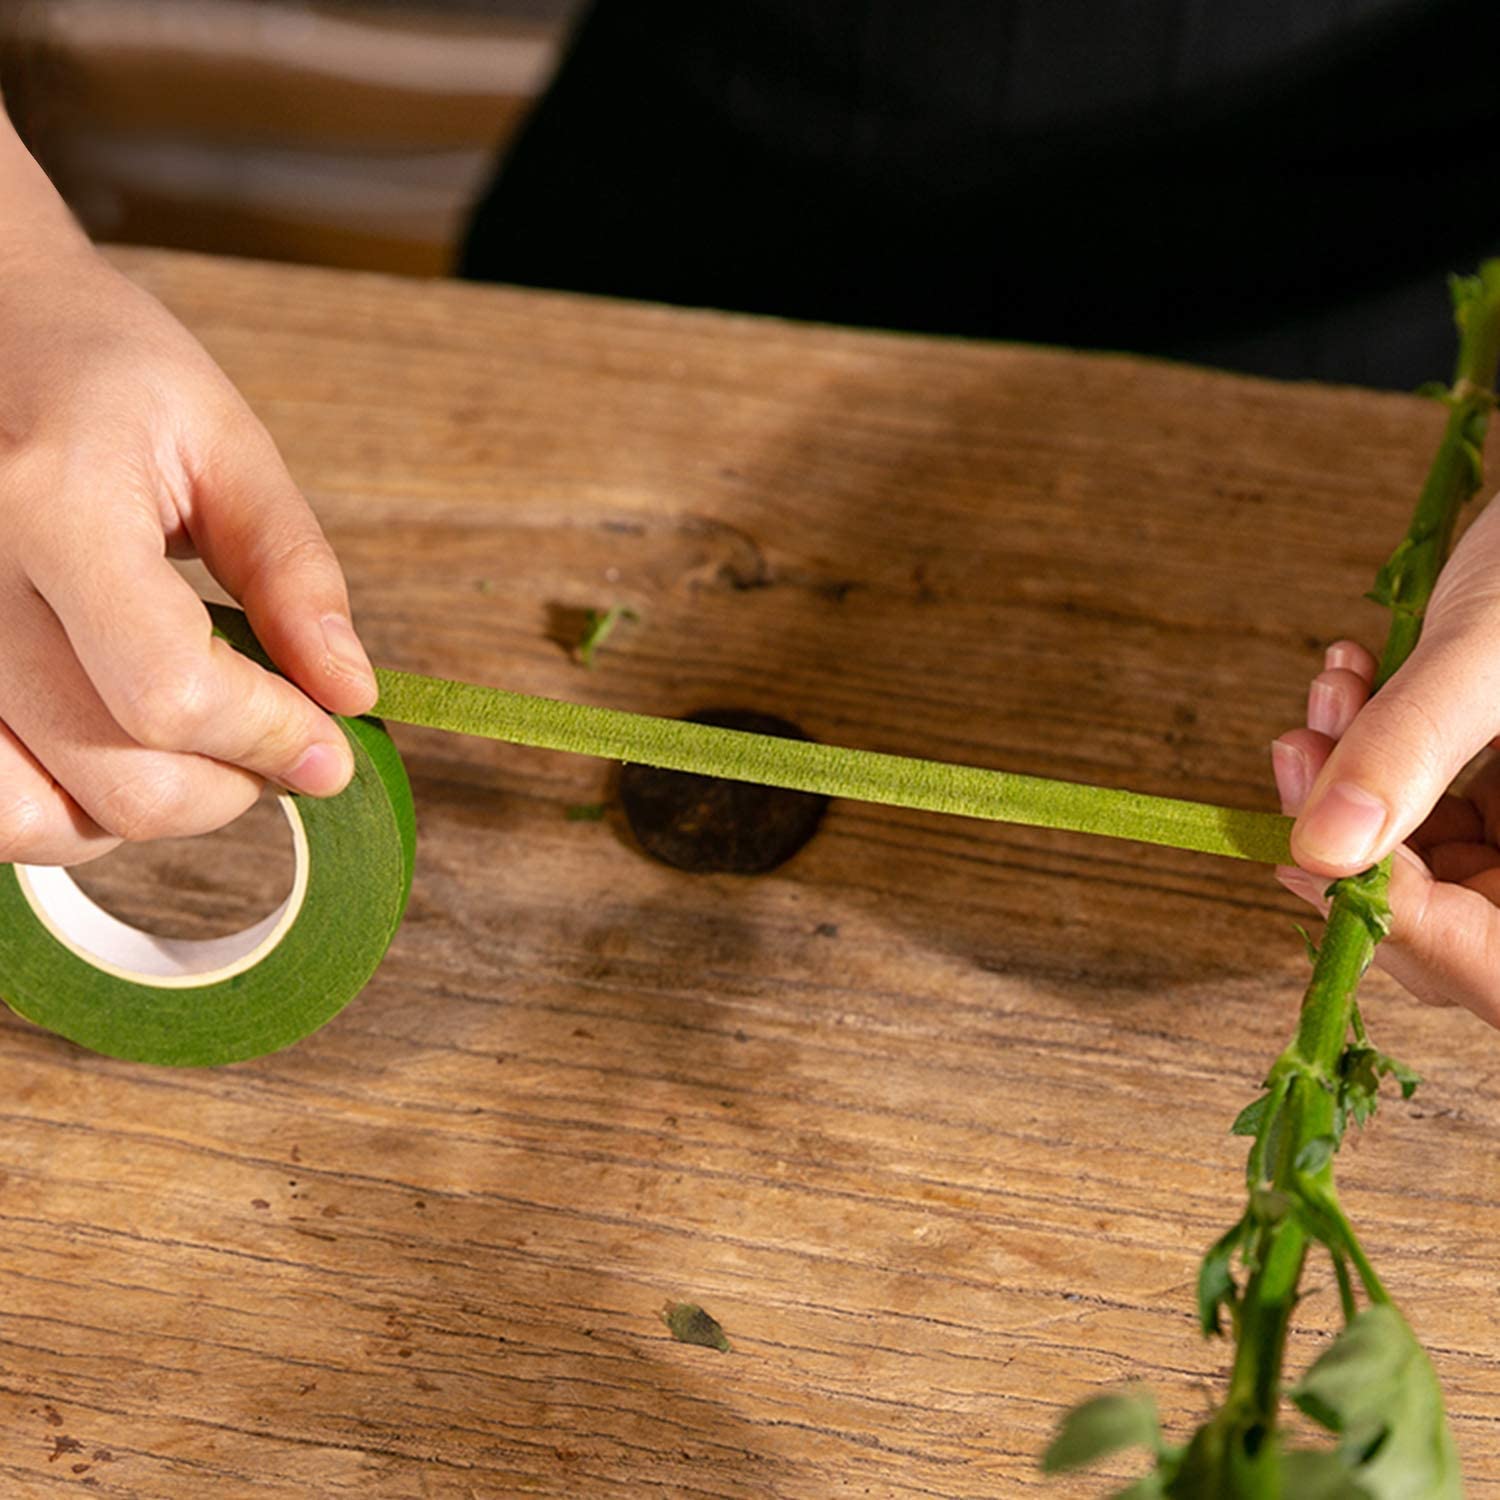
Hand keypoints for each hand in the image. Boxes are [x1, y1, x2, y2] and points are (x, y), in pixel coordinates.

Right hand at [0, 240, 376, 865]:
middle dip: (233, 783)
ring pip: (44, 820)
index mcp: (52, 508)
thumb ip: (292, 569)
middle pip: (118, 777)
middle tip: (280, 738)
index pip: (172, 694)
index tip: (333, 743)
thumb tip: (350, 693)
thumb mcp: (220, 437)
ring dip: (150, 810)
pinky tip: (113, 751)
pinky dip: (67, 812)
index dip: (272, 738)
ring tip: (198, 742)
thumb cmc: (94, 366)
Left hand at [1271, 495, 1499, 1024]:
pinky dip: (1371, 753)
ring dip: (1348, 784)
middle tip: (1297, 752)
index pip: (1492, 967)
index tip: (1306, 854)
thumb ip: (1411, 749)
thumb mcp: (1488, 652)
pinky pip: (1428, 809)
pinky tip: (1351, 679)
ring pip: (1422, 863)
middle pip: (1448, 922)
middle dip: (1351, 842)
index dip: (1399, 928)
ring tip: (1333, 689)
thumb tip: (1317, 852)